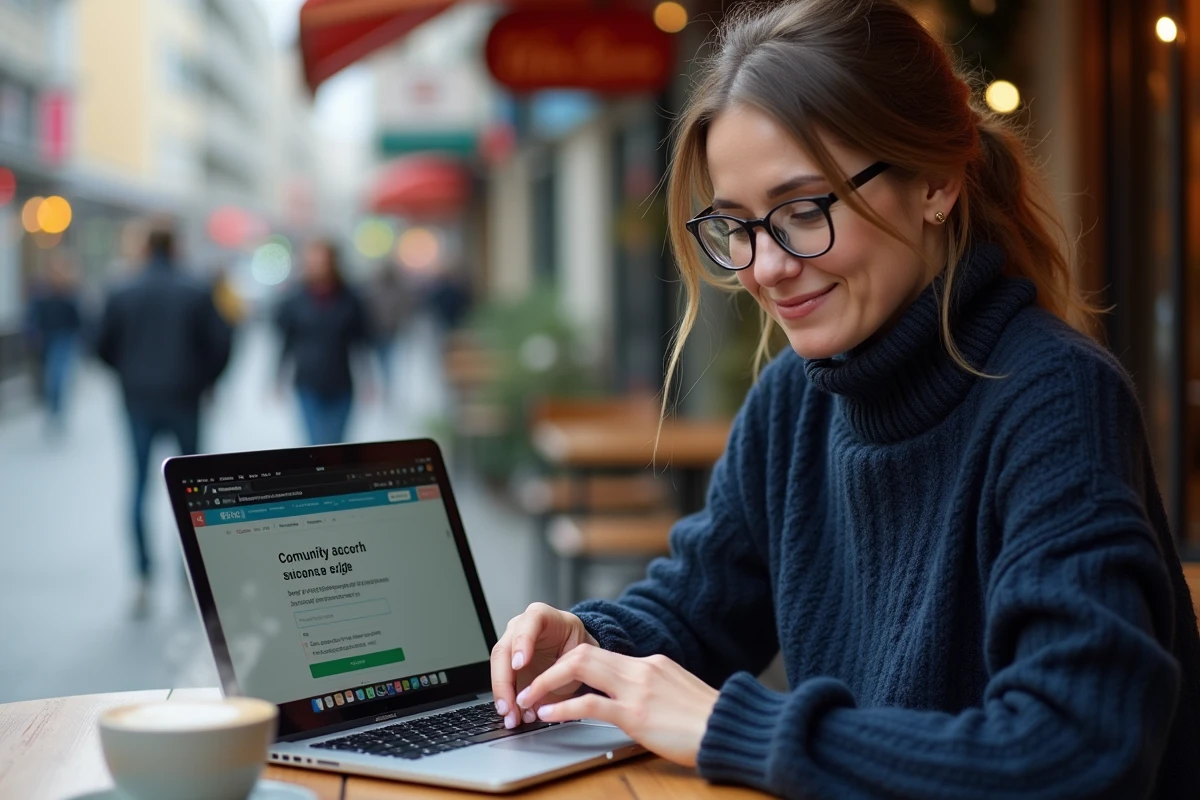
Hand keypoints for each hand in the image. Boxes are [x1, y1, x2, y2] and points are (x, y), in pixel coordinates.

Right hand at [491, 603, 597, 729]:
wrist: (576, 648)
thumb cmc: (576, 646)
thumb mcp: (579, 654)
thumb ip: (565, 672)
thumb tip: (547, 698)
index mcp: (541, 616)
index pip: (529, 623)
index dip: (522, 642)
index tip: (520, 665)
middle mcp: (520, 627)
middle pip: (504, 650)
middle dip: (504, 681)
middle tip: (510, 705)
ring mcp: (510, 644)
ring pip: (498, 668)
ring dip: (502, 695)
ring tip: (511, 717)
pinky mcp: (506, 663)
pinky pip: (501, 682)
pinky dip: (506, 700)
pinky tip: (513, 715)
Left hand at [515, 644, 718, 766]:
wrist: (731, 729)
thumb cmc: (710, 720)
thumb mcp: (678, 694)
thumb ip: (654, 689)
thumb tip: (636, 698)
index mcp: (652, 662)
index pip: (601, 654)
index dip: (570, 666)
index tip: (553, 679)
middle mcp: (642, 668)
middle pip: (583, 653)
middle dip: (550, 668)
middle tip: (529, 686)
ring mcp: (638, 689)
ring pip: (579, 670)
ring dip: (547, 684)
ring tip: (528, 700)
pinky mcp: (636, 715)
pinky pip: (588, 704)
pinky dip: (562, 707)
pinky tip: (548, 715)